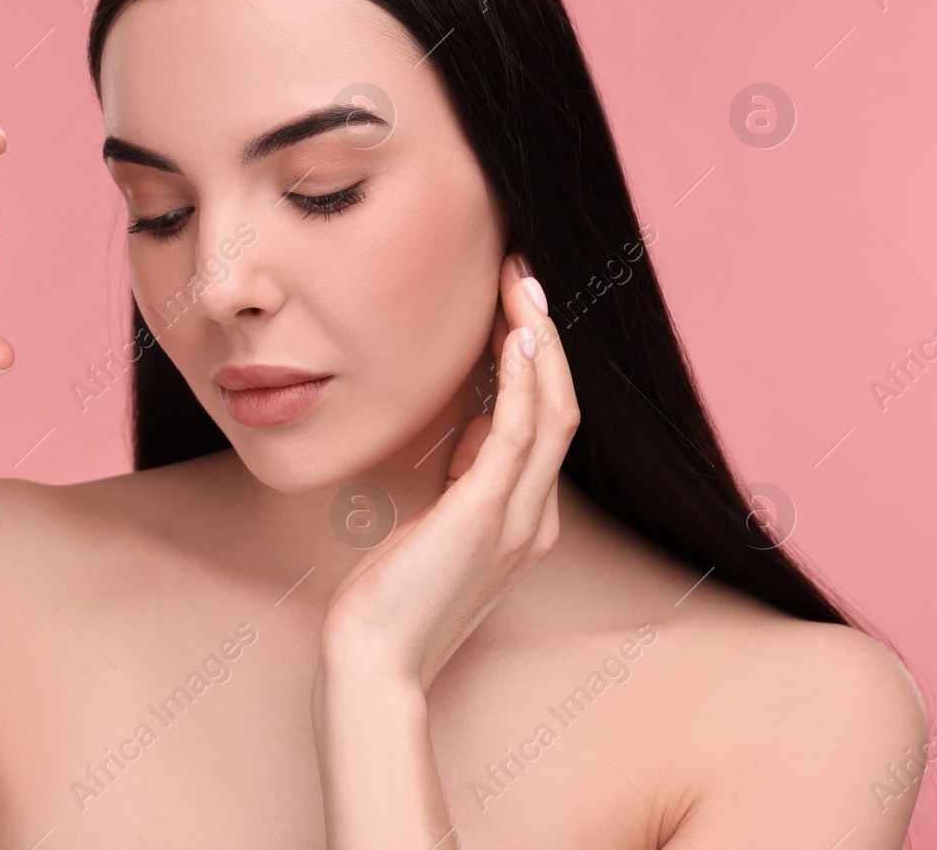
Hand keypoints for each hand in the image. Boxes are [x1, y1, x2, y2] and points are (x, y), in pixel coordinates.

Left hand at [318, 253, 579, 687]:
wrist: (375, 660)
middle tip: (524, 276)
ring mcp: (518, 520)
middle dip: (546, 337)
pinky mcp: (486, 517)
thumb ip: (463, 479)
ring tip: (521, 286)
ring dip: (538, 342)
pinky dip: (524, 382)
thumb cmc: (391, 598)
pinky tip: (514, 337)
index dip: (537, 362)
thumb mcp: (435, 525)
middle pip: (561, 407)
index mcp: (524, 520)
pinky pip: (520, 434)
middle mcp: (534, 518)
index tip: (516, 308)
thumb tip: (473, 425)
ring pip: (553, 411)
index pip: (545, 424)